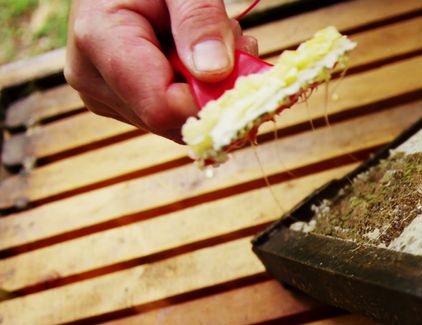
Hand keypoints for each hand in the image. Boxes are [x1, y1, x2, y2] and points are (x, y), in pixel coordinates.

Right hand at [64, 0, 258, 141]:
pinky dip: (200, 92)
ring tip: (213, 40)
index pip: (161, 106)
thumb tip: (215, 72)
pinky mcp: (124, 106)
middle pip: (174, 119)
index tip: (242, 64)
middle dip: (216, 88)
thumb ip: (199, 20)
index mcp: (99, 41)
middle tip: (232, 40)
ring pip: (180, 123)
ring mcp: (107, 98)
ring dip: (211, 88)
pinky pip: (175, 117)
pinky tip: (199, 58)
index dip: (210, 98)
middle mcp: (95, 80)